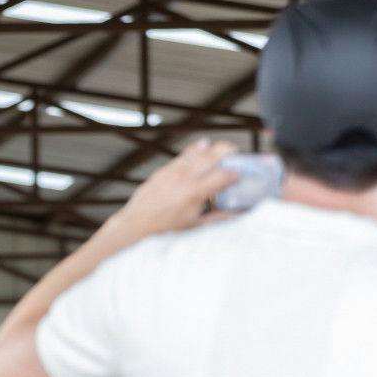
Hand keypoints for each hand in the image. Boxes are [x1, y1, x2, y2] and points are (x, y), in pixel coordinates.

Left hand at [110, 137, 240, 238]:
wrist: (135, 226)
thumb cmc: (164, 229)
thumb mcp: (195, 227)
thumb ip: (218, 218)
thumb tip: (236, 214)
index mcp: (195, 193)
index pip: (223, 175)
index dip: (236, 172)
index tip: (241, 174)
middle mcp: (184, 178)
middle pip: (212, 155)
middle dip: (227, 152)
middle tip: (235, 154)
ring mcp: (172, 172)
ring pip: (197, 152)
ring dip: (212, 149)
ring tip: (223, 150)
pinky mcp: (163, 171)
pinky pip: (183, 156)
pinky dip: (195, 150)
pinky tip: (203, 146)